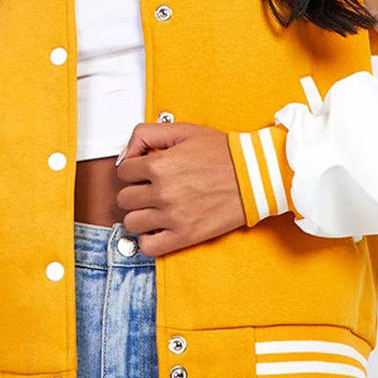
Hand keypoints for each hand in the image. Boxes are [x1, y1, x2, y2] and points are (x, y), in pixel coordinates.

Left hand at [115, 121, 247, 255]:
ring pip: (132, 222)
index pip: (123, 172)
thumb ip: (147, 134)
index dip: (132, 170)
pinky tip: (158, 228)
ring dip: (140, 215)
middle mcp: (162, 192)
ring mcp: (173, 216)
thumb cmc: (224, 153)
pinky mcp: (185, 236)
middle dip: (135, 192)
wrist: (255, 176)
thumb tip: (126, 153)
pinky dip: (148, 240)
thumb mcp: (183, 131)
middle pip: (125, 198)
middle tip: (150, 190)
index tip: (142, 173)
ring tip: (154, 209)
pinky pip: (149, 247)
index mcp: (160, 165)